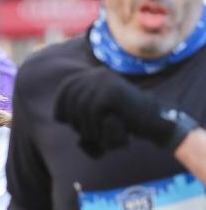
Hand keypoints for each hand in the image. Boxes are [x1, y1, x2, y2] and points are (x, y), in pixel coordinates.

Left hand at [53, 67, 191, 157]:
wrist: (153, 122)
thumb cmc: (123, 124)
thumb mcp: (97, 117)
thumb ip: (79, 114)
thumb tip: (56, 117)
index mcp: (94, 76)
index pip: (66, 88)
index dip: (61, 107)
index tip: (65, 121)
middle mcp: (98, 75)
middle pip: (71, 101)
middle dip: (77, 123)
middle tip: (93, 134)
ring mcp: (105, 82)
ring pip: (81, 111)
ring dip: (89, 130)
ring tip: (104, 134)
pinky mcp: (111, 92)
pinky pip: (93, 113)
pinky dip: (99, 128)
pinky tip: (112, 130)